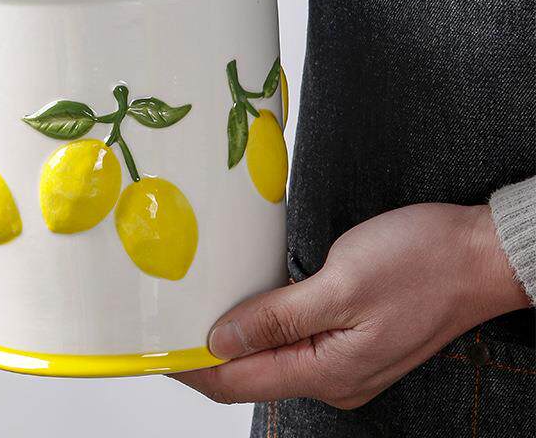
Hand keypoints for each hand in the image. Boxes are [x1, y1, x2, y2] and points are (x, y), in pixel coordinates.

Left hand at [173, 203, 528, 408]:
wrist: (480, 255)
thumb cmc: (421, 263)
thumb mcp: (340, 285)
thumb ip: (277, 318)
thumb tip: (222, 340)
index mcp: (328, 372)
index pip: (239, 381)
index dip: (191, 367)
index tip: (155, 349)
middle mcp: (333, 377)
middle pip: (250, 373)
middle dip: (205, 353)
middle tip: (166, 321)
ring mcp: (344, 361)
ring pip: (270, 357)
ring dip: (233, 338)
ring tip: (196, 309)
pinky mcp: (351, 339)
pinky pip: (293, 342)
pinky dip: (262, 326)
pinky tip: (245, 302)